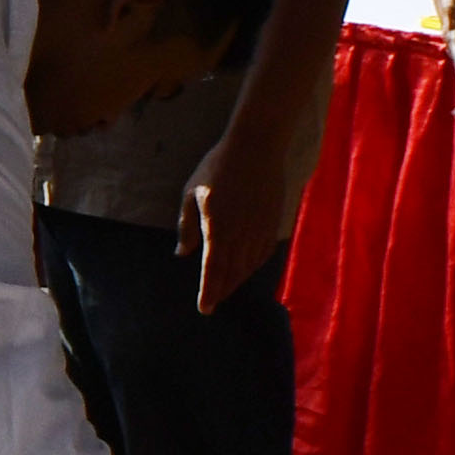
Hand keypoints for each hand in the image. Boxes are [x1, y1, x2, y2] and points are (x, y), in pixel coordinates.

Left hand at [175, 112, 314, 313]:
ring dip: (236, 281)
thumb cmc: (218, 166)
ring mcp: (260, 230)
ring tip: (225, 289)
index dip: (209, 291)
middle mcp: (241, 233)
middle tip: (212, 302)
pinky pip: (263, 254)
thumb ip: (187, 225)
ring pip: (249, 266)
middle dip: (221, 290)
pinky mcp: (273, 224)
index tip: (204, 308)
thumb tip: (182, 253)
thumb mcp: (192, 192)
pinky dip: (253, 266)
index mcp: (218, 226)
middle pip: (232, 273)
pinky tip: (245, 269)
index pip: (213, 268)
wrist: (257, 146)